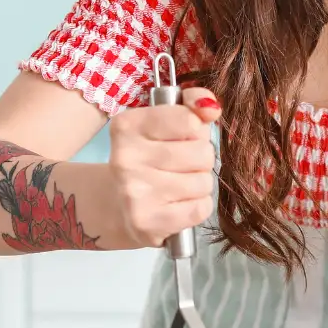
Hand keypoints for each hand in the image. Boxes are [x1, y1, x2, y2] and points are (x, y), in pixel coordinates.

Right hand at [109, 87, 219, 247]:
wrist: (117, 207)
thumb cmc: (151, 158)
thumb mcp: (165, 122)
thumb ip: (192, 104)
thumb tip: (211, 107)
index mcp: (127, 126)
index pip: (189, 120)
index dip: (196, 129)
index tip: (183, 136)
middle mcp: (125, 157)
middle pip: (201, 152)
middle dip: (201, 159)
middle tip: (180, 165)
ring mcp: (133, 192)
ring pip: (203, 182)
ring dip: (199, 184)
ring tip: (178, 185)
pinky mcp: (147, 222)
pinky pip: (200, 208)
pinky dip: (197, 207)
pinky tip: (177, 204)